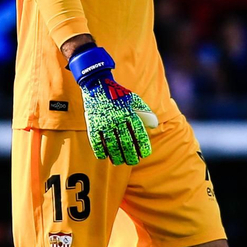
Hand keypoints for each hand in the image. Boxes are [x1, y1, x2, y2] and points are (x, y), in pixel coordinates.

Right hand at [67, 46, 157, 165]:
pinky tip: (105, 156)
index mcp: (129, 113)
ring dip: (117, 156)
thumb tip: (154, 125)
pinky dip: (101, 151)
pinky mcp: (92, 124)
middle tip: (133, 161)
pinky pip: (96, 142)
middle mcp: (117, 119)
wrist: (97, 84)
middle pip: (126, 143)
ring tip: (120, 162)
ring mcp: (104, 122)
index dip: (142, 146)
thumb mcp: (134, 99)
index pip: (139, 134)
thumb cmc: (118, 94)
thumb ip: (145, 112)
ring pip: (112, 145)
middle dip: (131, 155)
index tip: (144, 154)